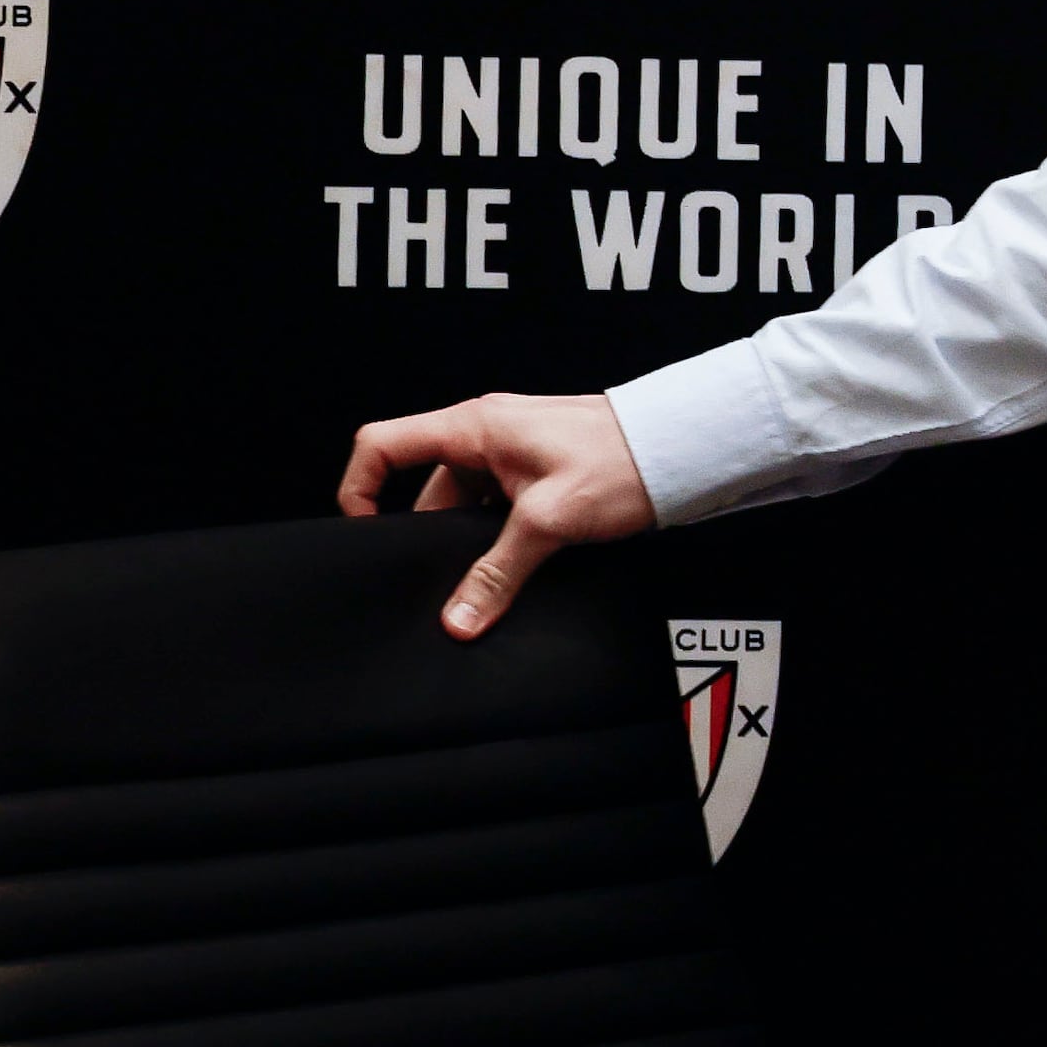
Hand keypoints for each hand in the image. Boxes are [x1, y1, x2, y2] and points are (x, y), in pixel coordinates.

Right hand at [337, 391, 656, 637]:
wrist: (687, 447)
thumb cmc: (625, 459)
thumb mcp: (551, 520)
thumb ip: (498, 572)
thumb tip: (458, 619)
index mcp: (475, 426)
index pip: (382, 444)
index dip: (359, 487)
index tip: (365, 534)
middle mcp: (488, 434)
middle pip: (425, 487)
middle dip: (431, 536)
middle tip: (443, 578)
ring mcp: (513, 453)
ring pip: (465, 504)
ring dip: (473, 543)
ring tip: (489, 577)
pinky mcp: (537, 473)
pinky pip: (496, 508)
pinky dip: (499, 538)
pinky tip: (517, 566)